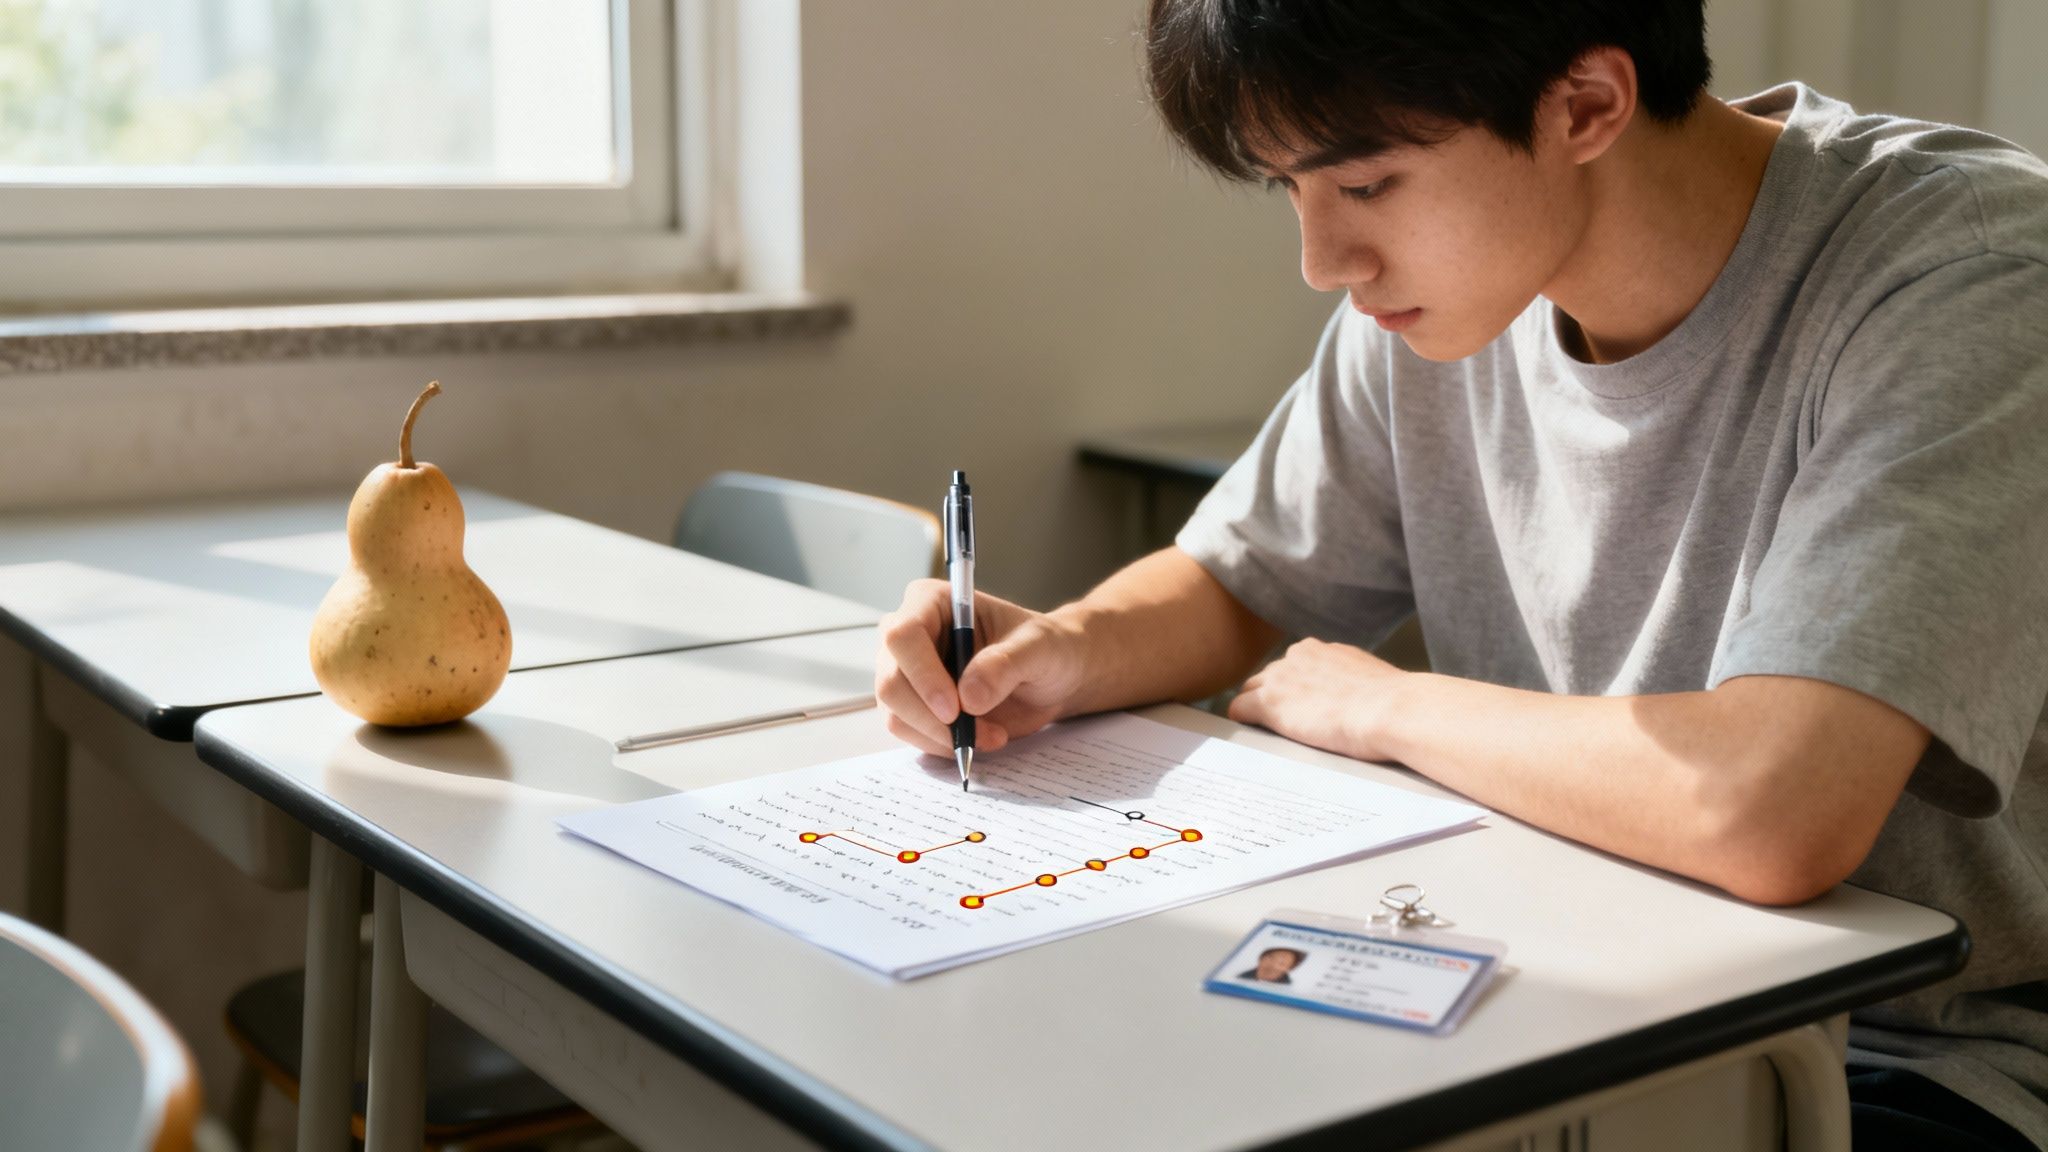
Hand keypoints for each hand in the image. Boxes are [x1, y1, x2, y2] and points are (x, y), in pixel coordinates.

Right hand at [875, 580, 1086, 755]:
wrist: (1052, 677)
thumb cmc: (1045, 647)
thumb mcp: (1038, 648)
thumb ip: (1005, 665)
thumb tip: (968, 697)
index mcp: (931, 602)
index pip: (903, 636)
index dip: (922, 675)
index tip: (955, 709)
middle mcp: (909, 636)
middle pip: (890, 682)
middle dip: (932, 718)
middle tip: (978, 734)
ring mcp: (906, 672)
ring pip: (896, 714)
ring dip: (942, 736)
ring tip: (992, 734)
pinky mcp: (913, 705)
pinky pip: (910, 733)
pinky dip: (942, 744)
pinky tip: (979, 738)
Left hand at [1228, 637, 1405, 760]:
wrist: (1392, 709)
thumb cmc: (1391, 701)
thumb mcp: (1367, 677)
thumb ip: (1347, 678)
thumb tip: (1351, 693)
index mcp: (1319, 650)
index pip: (1292, 667)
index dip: (1292, 690)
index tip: (1299, 707)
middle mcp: (1296, 656)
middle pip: (1268, 678)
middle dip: (1273, 697)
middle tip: (1284, 723)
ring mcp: (1280, 678)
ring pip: (1251, 691)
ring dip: (1257, 710)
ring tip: (1267, 732)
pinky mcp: (1269, 702)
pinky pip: (1238, 709)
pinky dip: (1243, 721)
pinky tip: (1252, 734)